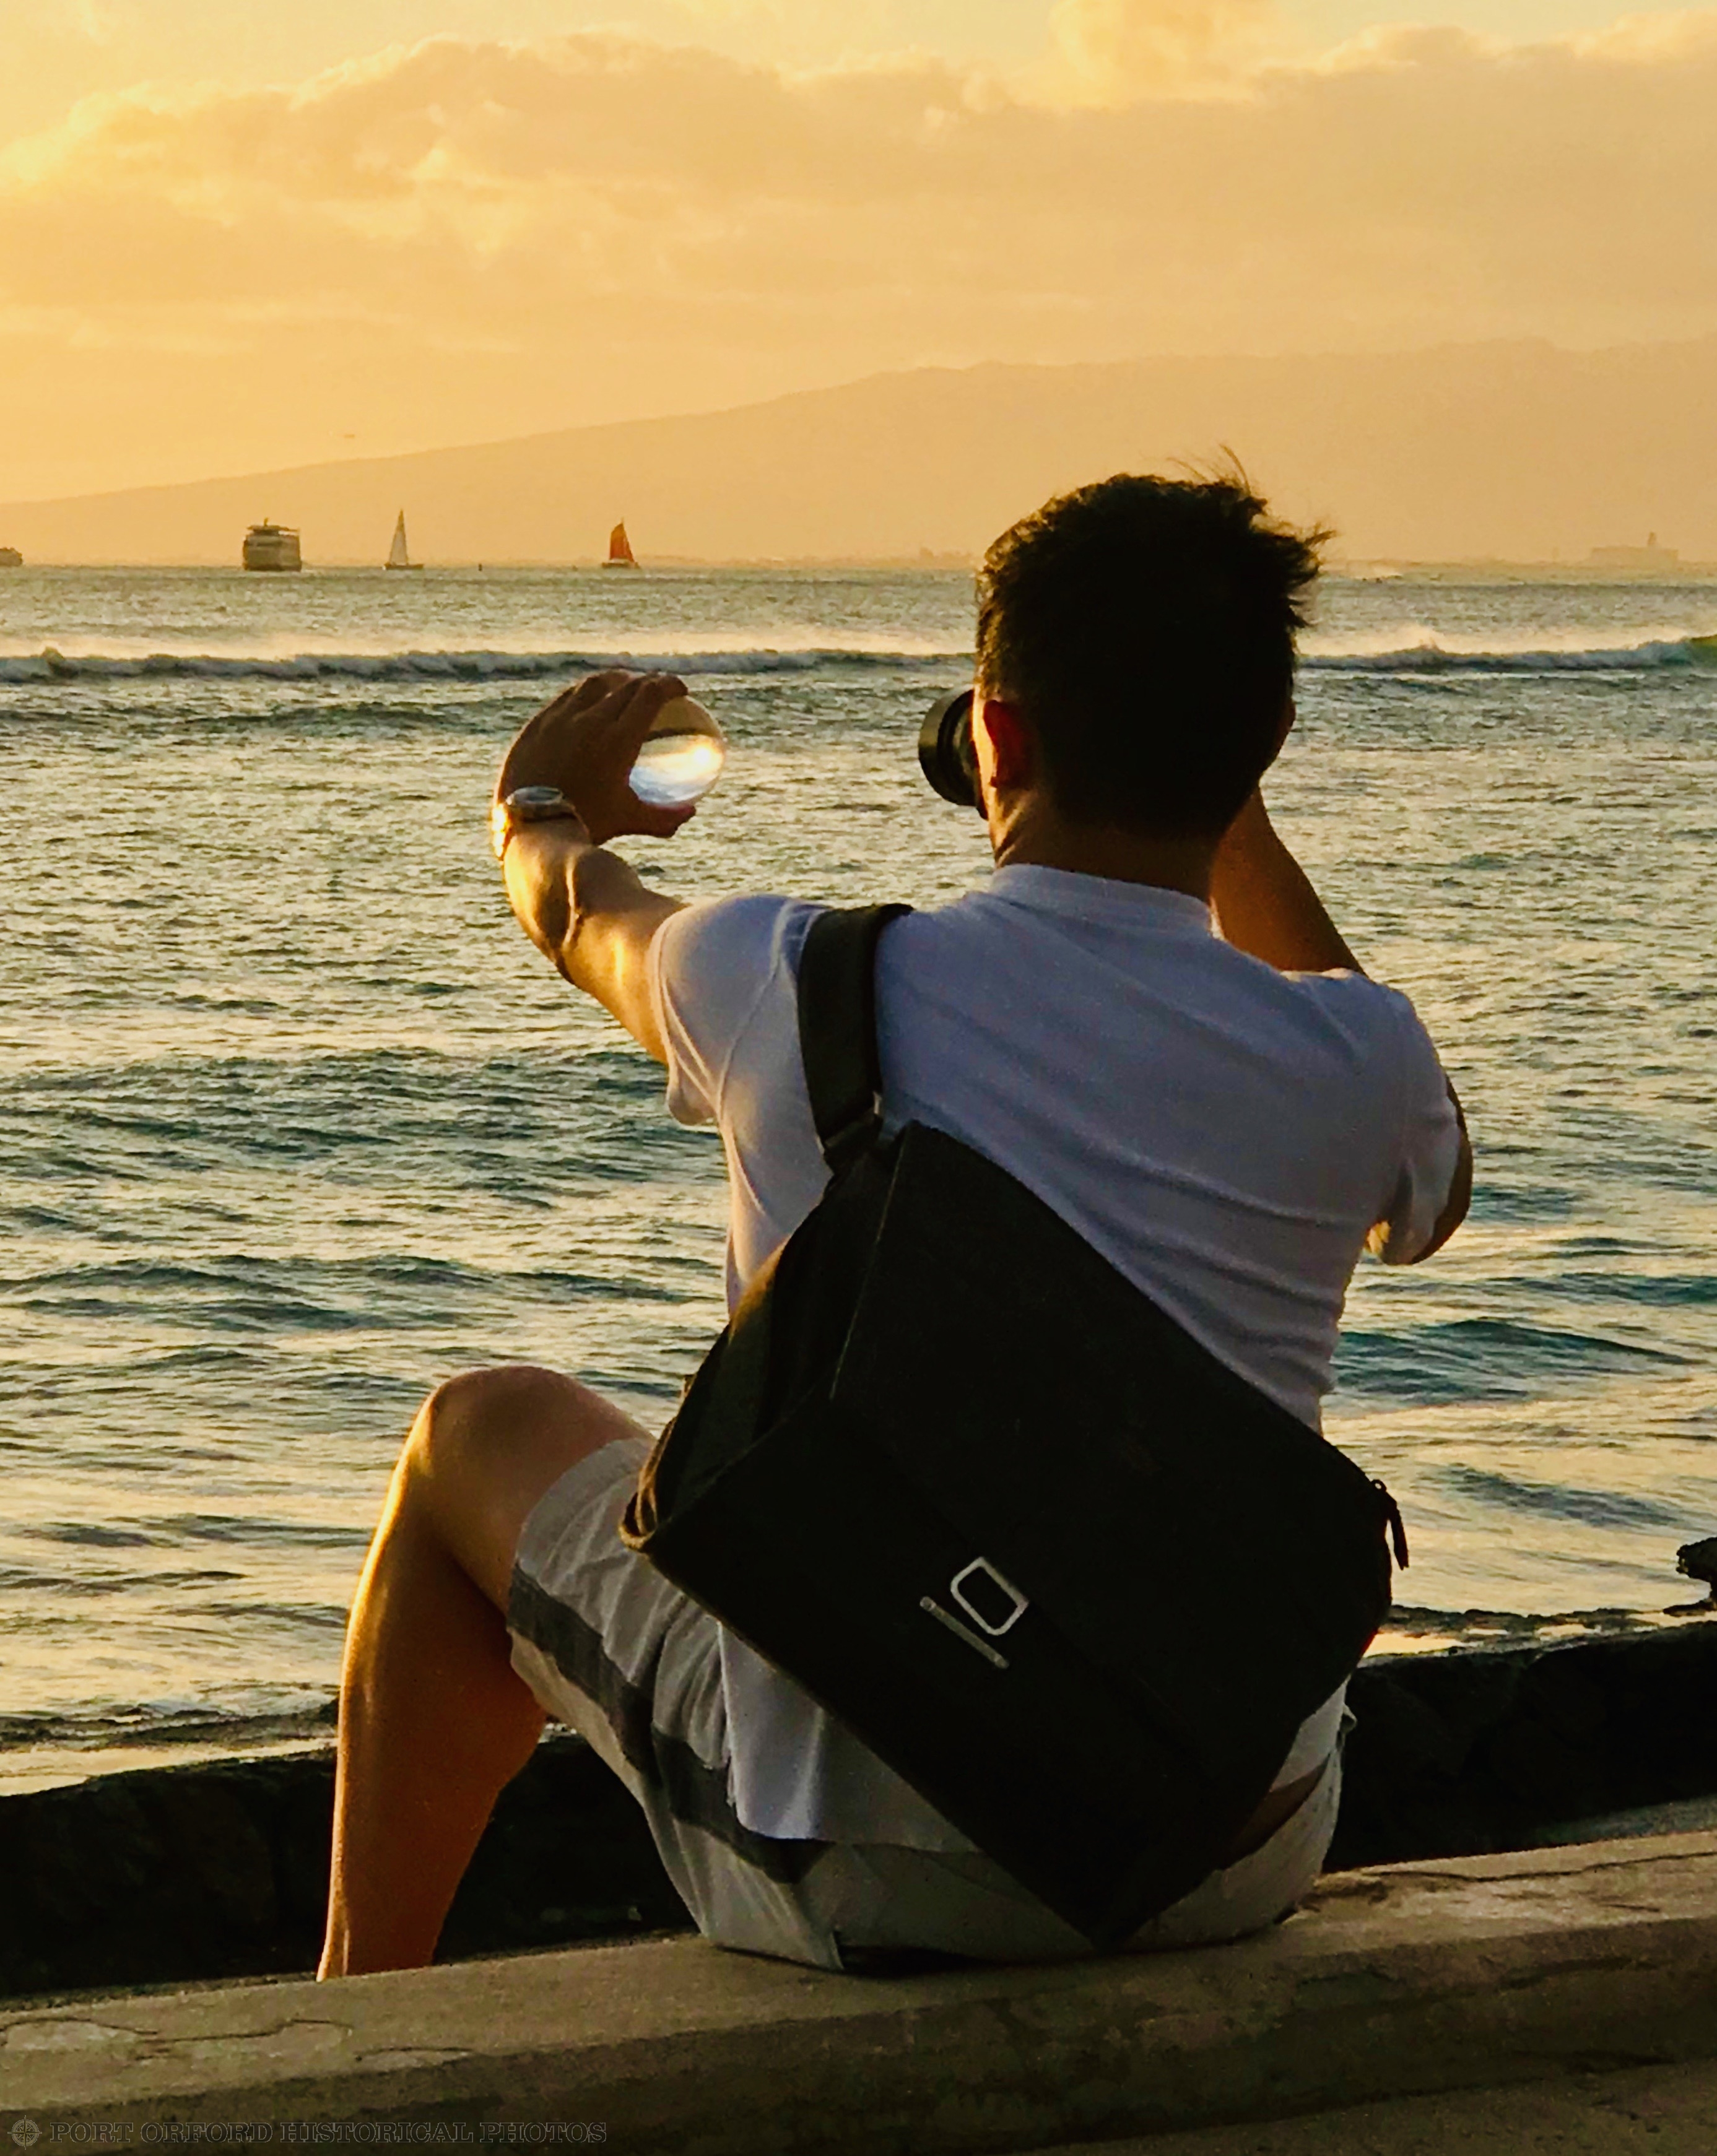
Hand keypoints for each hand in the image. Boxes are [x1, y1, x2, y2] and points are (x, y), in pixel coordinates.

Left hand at [495, 671, 697, 846]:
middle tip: (656, 688)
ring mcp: (561, 719)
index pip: (650, 695)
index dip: (669, 685)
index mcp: (619, 739)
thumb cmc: (585, 824)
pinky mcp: (538, 724)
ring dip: (615, 681)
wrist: (532, 827)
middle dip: (648, 681)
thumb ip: (664, 817)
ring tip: (622, 686)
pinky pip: (566, 698)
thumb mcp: (629, 820)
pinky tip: (585, 701)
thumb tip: (690, 813)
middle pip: (626, 685)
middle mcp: (591, 720)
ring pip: (594, 685)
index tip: (679, 689)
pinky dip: (584, 693)